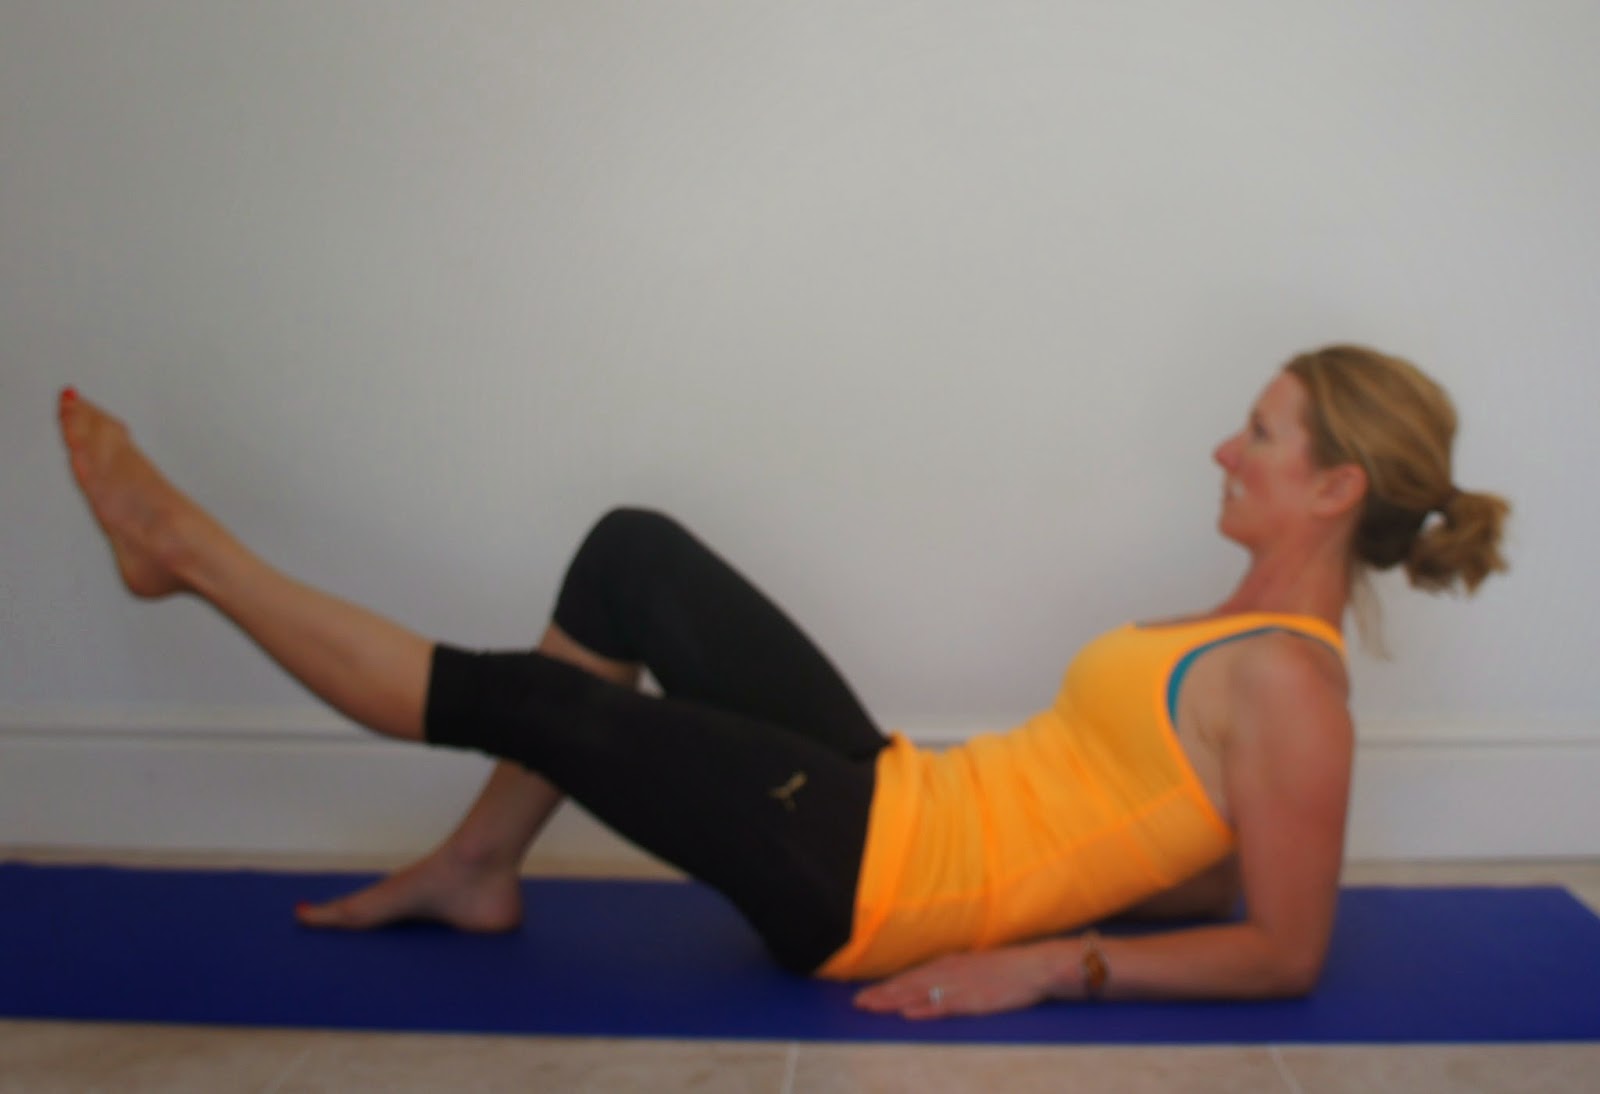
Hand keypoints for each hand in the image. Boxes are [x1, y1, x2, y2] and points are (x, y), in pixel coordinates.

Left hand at [852, 945, 1052, 1019]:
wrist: (1033, 966)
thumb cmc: (1005, 969)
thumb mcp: (972, 967)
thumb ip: (951, 974)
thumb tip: (931, 983)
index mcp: (947, 964)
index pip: (909, 977)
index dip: (885, 986)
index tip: (863, 995)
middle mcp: (947, 972)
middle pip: (907, 984)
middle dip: (880, 994)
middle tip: (856, 1003)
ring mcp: (958, 986)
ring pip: (918, 994)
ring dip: (893, 1001)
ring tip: (870, 1006)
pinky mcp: (973, 1001)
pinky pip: (944, 1006)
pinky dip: (924, 1009)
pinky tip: (908, 1014)